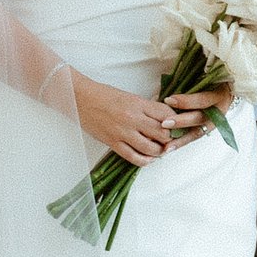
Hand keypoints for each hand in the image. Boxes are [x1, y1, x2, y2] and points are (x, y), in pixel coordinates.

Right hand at [73, 74, 191, 166]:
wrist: (80, 99)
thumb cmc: (104, 95)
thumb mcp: (129, 97)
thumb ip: (146, 108)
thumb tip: (163, 119)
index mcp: (139, 104)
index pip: (167, 115)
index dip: (175, 122)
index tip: (177, 125)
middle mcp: (133, 118)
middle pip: (162, 133)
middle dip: (169, 138)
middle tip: (170, 140)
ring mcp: (123, 132)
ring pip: (151, 148)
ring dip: (159, 151)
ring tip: (160, 150)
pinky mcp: (113, 143)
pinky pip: (134, 157)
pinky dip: (145, 161)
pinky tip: (148, 158)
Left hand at [166, 85, 232, 144]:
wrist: (227, 90)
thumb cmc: (212, 81)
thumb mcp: (206, 78)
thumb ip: (189, 82)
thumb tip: (164, 90)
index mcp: (219, 95)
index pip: (202, 100)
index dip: (186, 101)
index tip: (168, 100)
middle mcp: (219, 111)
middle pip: (199, 118)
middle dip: (181, 122)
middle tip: (164, 124)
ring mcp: (214, 123)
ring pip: (197, 133)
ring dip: (180, 140)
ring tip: (166, 147)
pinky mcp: (208, 130)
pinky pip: (194, 138)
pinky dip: (181, 143)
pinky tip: (169, 149)